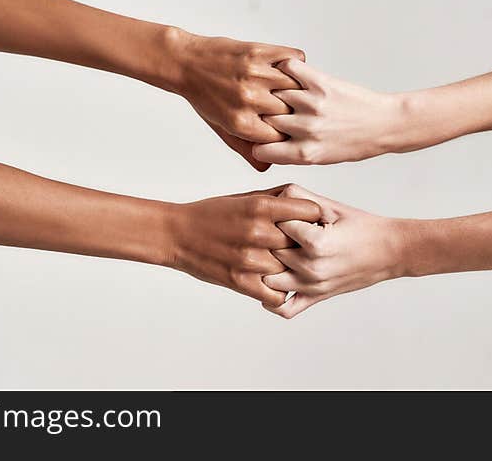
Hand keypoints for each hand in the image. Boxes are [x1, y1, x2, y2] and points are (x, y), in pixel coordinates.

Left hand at [169, 31, 305, 168]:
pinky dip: (296, 63)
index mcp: (240, 123)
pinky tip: (288, 68)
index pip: (281, 137)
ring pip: (297, 85)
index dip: (286, 132)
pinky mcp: (258, 52)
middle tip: (293, 105)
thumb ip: (244, 148)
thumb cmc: (204, 96)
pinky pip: (293, 58)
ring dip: (299, 87)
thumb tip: (267, 167)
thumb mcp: (221, 127)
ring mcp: (255, 74)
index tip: (286, 125)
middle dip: (293, 110)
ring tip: (294, 87)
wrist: (185, 63)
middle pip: (291, 112)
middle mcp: (249, 100)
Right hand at [169, 185, 320, 305]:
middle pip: (304, 243)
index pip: (310, 212)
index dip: (315, 219)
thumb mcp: (244, 198)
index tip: (313, 225)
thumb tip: (305, 200)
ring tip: (288, 268)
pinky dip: (279, 292)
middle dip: (307, 246)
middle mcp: (258, 231)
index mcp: (261, 206)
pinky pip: (277, 294)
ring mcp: (250, 259)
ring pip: (292, 270)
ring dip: (292, 270)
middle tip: (307, 249)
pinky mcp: (240, 282)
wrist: (176, 234)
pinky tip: (274, 284)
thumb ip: (276, 198)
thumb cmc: (212, 214)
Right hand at [253, 59, 404, 164]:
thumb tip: (265, 148)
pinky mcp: (321, 83)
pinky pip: (290, 68)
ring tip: (273, 87)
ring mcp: (312, 104)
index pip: (260, 149)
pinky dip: (285, 67)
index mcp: (304, 154)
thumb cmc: (355, 144)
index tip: (260, 134)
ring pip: (273, 93)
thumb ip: (293, 154)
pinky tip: (287, 72)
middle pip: (264, 119)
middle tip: (264, 106)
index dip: (258, 142)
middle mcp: (306, 130)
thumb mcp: (321, 159)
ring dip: (272, 89)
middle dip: (262, 114)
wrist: (386, 125)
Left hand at [262, 184, 406, 317]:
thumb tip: (275, 194)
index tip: (283, 213)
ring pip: (269, 280)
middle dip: (268, 241)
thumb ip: (301, 198)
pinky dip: (272, 300)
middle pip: (269, 253)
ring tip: (273, 254)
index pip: (275, 226)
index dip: (276, 216)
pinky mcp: (317, 297)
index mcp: (315, 242)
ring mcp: (313, 286)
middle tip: (276, 232)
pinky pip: (285, 309)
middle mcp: (311, 267)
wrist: (389, 251)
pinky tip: (274, 282)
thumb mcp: (332, 207)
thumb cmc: (362, 227)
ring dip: (266, 268)